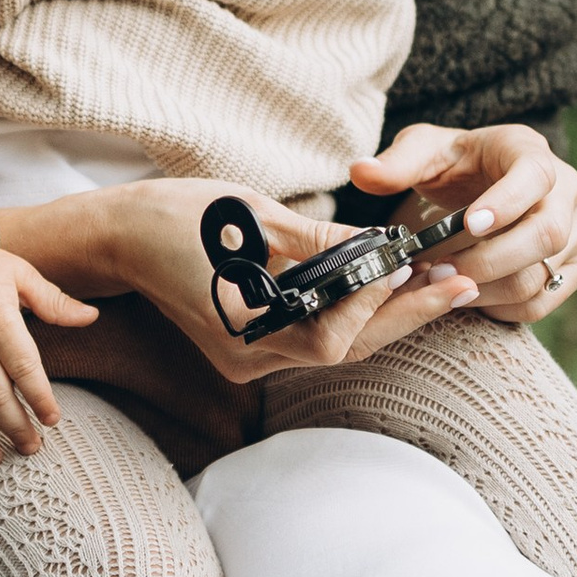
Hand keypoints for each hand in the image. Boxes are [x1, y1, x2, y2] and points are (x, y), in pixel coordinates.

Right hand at [81, 179, 481, 383]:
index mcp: (242, 332)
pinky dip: (356, 313)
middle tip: (461, 284)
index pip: (329, 335)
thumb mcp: (252, 217)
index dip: (375, 301)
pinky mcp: (252, 346)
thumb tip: (385, 247)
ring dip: (388, 315)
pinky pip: (317, 336)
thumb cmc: (173, 217)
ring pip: (337, 347)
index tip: (411, 264)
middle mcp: (248, 359)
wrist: (115, 236)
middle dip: (405, 316)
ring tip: (440, 284)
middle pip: (345, 350)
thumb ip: (319, 240)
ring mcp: (249, 358)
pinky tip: (393, 288)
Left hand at [349, 122, 576, 325]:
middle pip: (547, 235)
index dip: (507, 203)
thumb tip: (362, 173)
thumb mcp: (423, 153)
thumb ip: (395, 163)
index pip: (535, 176)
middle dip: (489, 260)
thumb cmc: (454, 164)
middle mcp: (567, 188)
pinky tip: (470, 296)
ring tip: (443, 286)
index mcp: (531, 151)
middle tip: (437, 272)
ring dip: (488, 289)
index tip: (468, 225)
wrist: (485, 182)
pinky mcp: (576, 264)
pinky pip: (544, 301)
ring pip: (542, 274)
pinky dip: (503, 308)